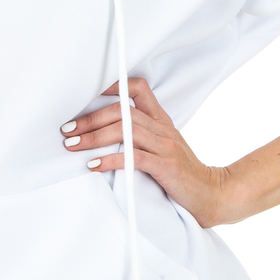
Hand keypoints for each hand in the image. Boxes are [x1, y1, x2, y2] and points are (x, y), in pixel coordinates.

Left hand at [60, 76, 233, 228]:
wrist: (212, 194)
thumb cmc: (182, 174)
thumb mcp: (163, 147)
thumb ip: (140, 136)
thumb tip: (104, 132)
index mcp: (161, 120)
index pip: (138, 88)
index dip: (112, 85)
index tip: (84, 94)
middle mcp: (162, 128)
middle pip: (122, 111)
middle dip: (90, 119)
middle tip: (67, 130)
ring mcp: (165, 146)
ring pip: (125, 131)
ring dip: (94, 137)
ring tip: (73, 146)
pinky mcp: (166, 166)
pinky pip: (134, 157)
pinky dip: (110, 159)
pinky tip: (93, 165)